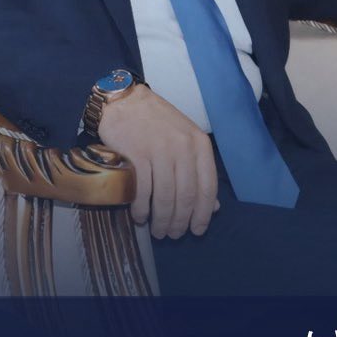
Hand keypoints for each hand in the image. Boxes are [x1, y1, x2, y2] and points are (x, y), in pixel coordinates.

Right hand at [97, 84, 218, 239]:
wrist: (124, 101)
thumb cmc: (156, 122)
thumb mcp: (185, 140)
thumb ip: (199, 171)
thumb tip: (213, 207)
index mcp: (199, 144)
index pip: (208, 187)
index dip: (203, 214)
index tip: (197, 230)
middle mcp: (182, 147)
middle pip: (186, 196)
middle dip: (180, 222)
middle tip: (173, 235)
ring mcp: (159, 150)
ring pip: (165, 198)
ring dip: (161, 220)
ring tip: (157, 231)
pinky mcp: (136, 155)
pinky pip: (142, 192)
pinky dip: (141, 210)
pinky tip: (140, 216)